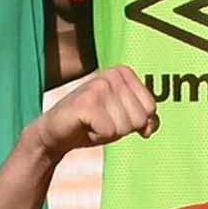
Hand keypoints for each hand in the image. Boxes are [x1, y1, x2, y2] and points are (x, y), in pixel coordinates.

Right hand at [32, 63, 158, 157]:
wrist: (56, 132)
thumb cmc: (93, 124)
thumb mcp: (124, 120)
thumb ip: (145, 120)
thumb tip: (150, 127)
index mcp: (124, 72)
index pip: (151, 108)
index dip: (133, 122)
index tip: (113, 116)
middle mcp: (112, 74)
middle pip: (139, 118)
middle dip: (121, 128)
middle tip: (100, 121)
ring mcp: (99, 86)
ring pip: (125, 127)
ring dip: (108, 133)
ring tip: (92, 123)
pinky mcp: (87, 102)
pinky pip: (109, 132)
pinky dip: (97, 136)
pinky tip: (84, 126)